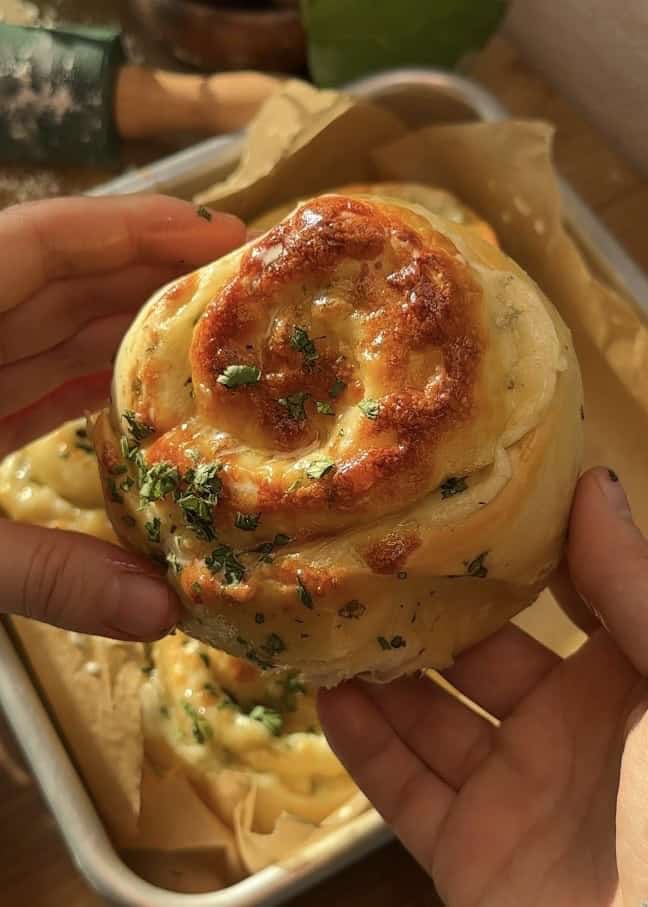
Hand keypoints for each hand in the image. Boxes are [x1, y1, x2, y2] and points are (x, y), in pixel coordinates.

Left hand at [0, 194, 244, 640]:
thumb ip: (40, 573)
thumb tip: (163, 614)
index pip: (41, 245)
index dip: (134, 230)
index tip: (218, 233)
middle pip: (58, 280)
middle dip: (149, 278)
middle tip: (242, 294)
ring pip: (46, 330)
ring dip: (124, 331)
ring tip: (210, 342)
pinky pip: (24, 380)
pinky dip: (81, 383)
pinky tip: (136, 397)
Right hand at [319, 468, 647, 905]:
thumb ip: (635, 589)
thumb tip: (591, 482)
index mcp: (628, 685)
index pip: (564, 600)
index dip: (515, 554)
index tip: (456, 502)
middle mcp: (567, 733)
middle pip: (478, 654)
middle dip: (427, 607)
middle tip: (366, 551)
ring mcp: (515, 795)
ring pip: (429, 717)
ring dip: (380, 670)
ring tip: (328, 609)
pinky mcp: (471, 855)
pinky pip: (402, 792)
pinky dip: (361, 746)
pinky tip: (322, 693)